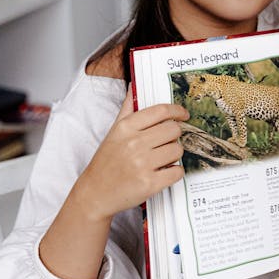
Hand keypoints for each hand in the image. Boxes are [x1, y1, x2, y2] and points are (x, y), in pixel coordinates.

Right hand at [77, 86, 189, 222]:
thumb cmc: (106, 161)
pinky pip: (177, 171)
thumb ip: (127, 109)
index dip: (177, 111)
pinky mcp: (150, 184)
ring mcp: (142, 164)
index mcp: (126, 128)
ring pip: (177, 151)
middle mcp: (134, 143)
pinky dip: (174, 172)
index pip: (161, 111)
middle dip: (174, 136)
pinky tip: (163, 172)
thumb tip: (135, 85)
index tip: (183, 115)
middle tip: (166, 142)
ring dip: (174, 155)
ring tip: (161, 159)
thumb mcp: (113, 132)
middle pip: (173, 130)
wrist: (95, 193)